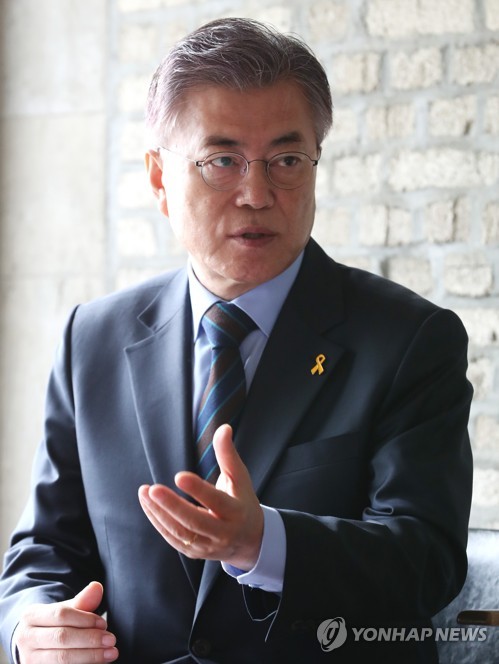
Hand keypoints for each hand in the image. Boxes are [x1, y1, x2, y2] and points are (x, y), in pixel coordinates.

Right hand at [15, 581, 117, 662]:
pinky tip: (98, 663)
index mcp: (31, 616)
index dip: (85, 619)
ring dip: (90, 656)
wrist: (33, 644)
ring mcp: (29, 659)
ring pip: (61, 659)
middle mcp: (26, 638)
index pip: (61, 615)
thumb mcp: (65, 610)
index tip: (104, 624)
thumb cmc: (53, 624)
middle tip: (111, 640)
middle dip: (90, 639)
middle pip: (62, 638)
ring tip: (110, 653)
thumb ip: (82, 601)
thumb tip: (97, 587)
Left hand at [138, 424, 263, 569]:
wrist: (250, 541)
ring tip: (145, 492)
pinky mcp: (194, 553)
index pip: (216, 501)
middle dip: (171, 506)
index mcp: (236, 512)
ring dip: (159, 513)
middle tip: (153, 489)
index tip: (179, 476)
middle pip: (194, 522)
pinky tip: (148, 505)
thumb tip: (223, 428)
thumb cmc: (242, 501)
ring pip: (180, 532)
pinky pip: (172, 538)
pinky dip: (158, 522)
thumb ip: (228, 454)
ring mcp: (207, 546)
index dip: (198, 490)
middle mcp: (222, 533)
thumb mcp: (240, 478)